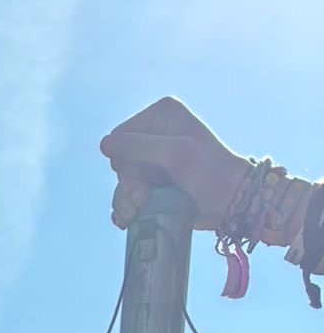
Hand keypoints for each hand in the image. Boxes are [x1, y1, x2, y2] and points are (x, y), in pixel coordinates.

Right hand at [101, 97, 251, 233]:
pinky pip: (125, 194)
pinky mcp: (153, 182)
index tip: (148, 175)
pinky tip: (132, 217)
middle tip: (146, 195)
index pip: (120, 136)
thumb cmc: (209, 172)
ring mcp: (153, 159)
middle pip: (119, 160)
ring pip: (120, 181)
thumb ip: (139, 146)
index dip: (126, 159)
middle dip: (130, 182)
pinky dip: (126, 209)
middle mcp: (154, 133)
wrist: (228, 201)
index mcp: (161, 115)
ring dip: (126, 199)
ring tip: (141, 208)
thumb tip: (104, 144)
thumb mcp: (176, 154)